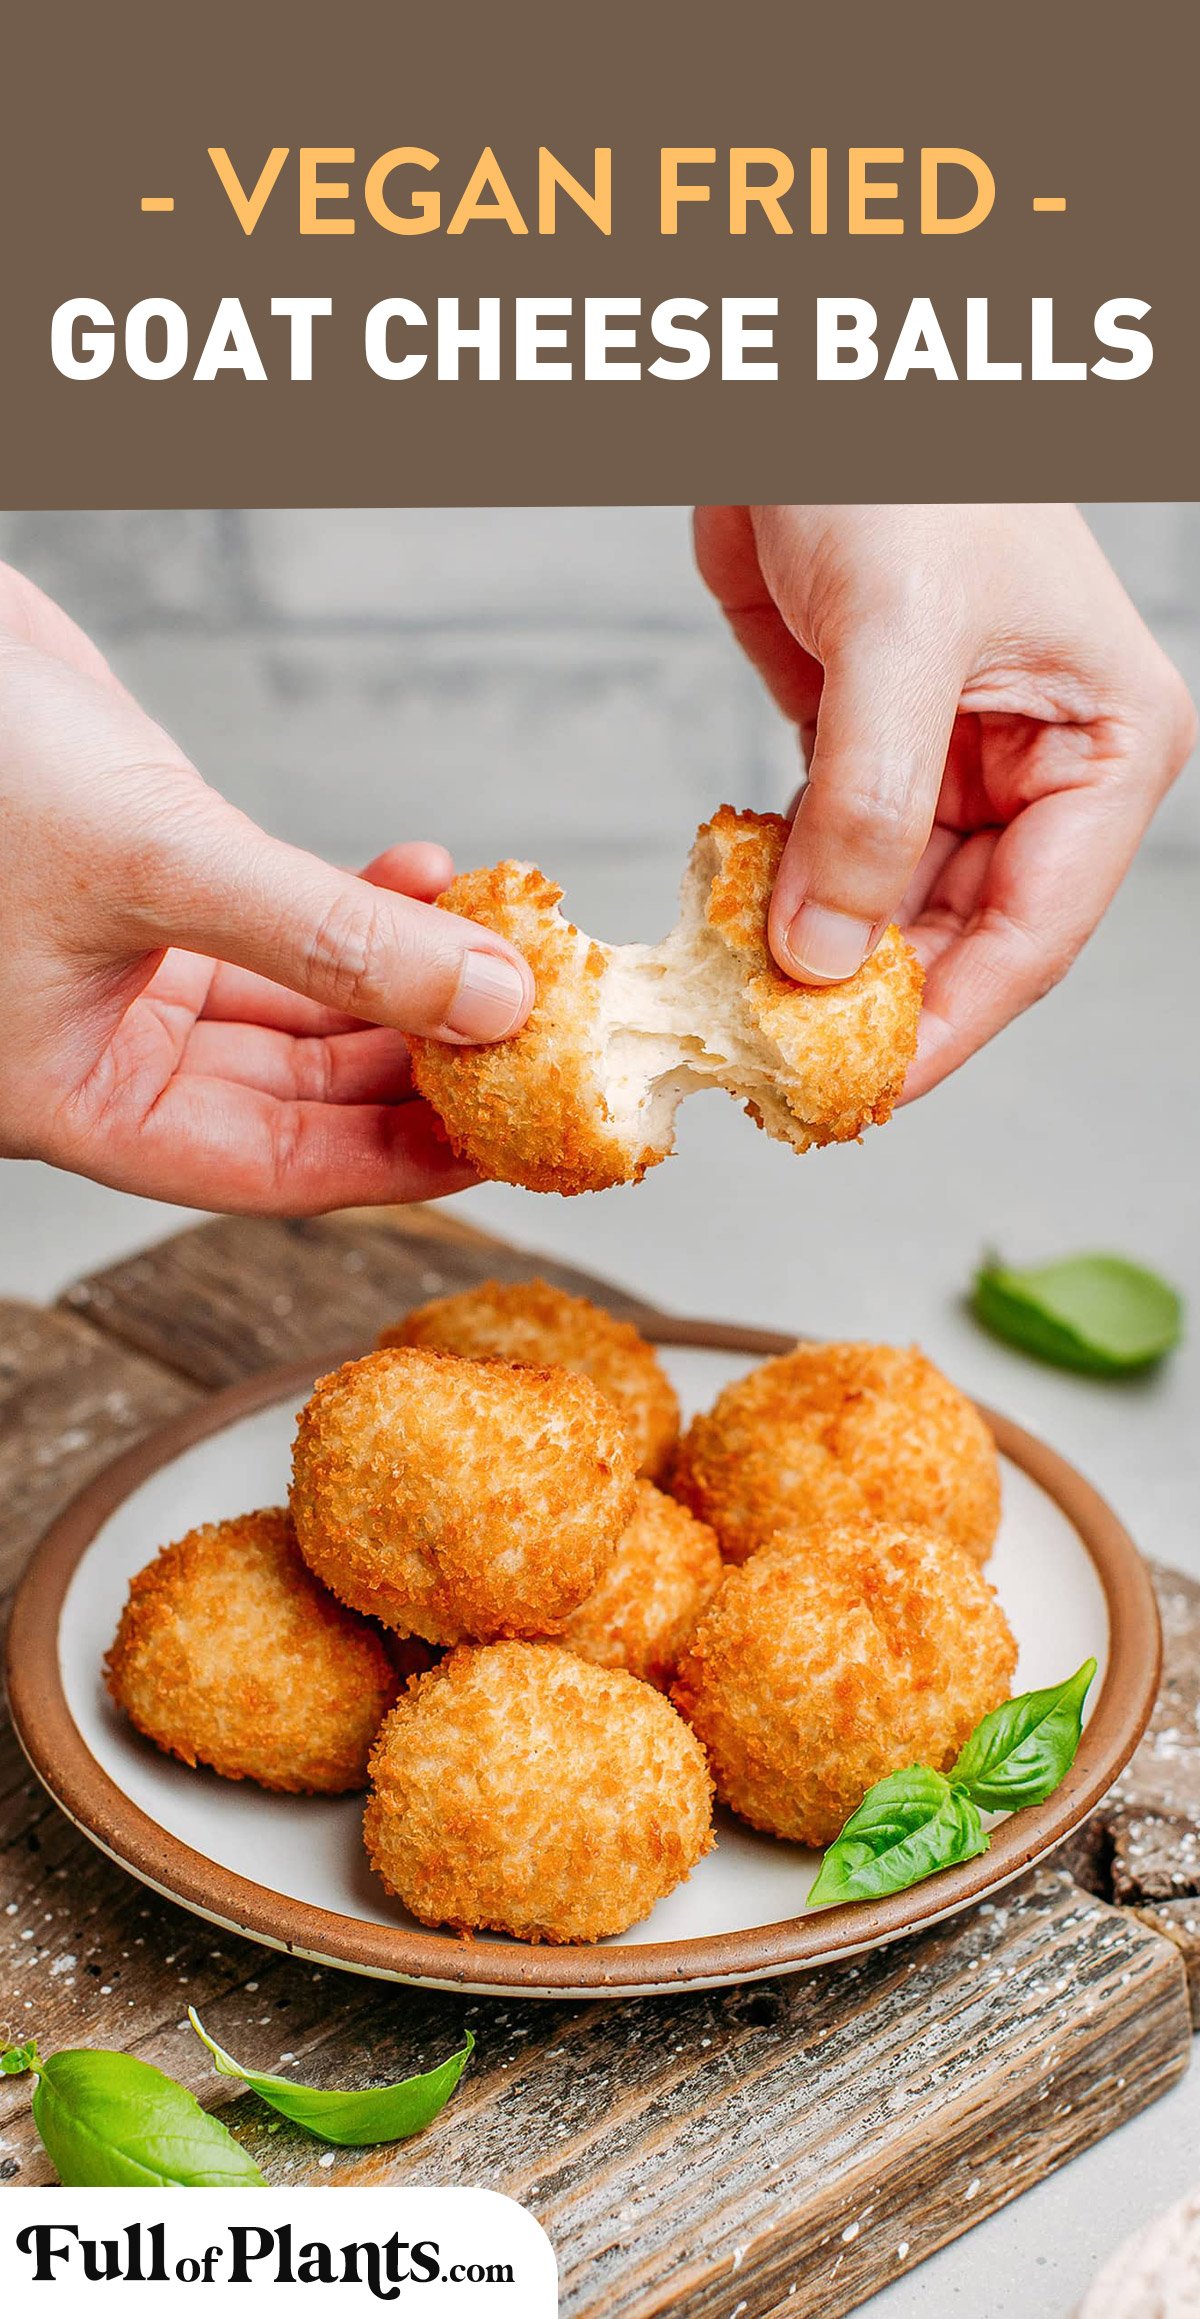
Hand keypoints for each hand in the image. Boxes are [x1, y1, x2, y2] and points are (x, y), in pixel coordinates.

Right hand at [0, 564, 532, 1211]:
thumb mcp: (159, 864)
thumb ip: (329, 939)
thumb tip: (490, 1002)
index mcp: (77, 1096)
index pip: (275, 1169)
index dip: (400, 1161)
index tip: (511, 1140)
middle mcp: (107, 1047)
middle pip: (302, 1097)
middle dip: (420, 1066)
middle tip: (535, 1044)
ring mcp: (134, 968)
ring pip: (304, 1010)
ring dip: (404, 979)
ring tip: (500, 952)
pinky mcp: (156, 885)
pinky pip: (285, 927)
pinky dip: (359, 904)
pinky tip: (426, 876)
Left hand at [695, 505, 1194, 1097]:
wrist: (801, 368)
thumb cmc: (901, 456)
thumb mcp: (897, 633)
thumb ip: (868, 804)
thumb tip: (823, 961)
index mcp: (1106, 743)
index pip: (1036, 930)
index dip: (951, 1024)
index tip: (866, 1093)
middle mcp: (1039, 766)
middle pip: (966, 938)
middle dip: (881, 1008)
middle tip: (790, 1081)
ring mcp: (949, 762)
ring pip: (896, 912)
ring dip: (826, 968)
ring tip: (752, 1028)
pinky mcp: (864, 747)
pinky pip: (834, 860)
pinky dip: (787, 905)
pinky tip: (738, 942)